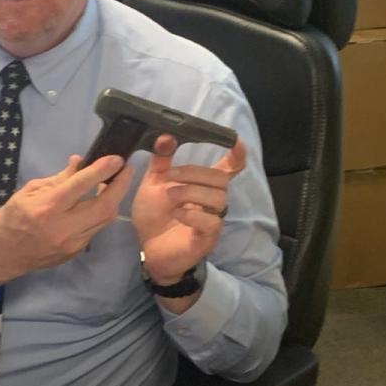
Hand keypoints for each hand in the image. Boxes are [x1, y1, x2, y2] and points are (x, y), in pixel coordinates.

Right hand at [0, 154, 133, 291]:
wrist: (1, 255)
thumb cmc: (11, 218)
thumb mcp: (29, 191)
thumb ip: (58, 179)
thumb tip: (80, 162)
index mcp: (48, 208)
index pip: (81, 185)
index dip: (102, 170)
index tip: (118, 158)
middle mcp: (64, 227)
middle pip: (105, 206)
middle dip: (121, 186)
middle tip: (126, 170)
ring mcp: (72, 243)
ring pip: (105, 219)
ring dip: (113, 200)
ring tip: (114, 184)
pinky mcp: (75, 253)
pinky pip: (95, 229)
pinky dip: (99, 214)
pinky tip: (96, 204)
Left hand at [131, 134, 246, 286]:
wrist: (148, 249)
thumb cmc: (155, 214)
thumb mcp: (153, 184)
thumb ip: (161, 162)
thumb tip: (165, 137)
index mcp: (203, 185)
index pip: (230, 168)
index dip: (237, 155)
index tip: (236, 142)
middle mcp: (213, 201)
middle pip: (220, 179)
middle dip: (194, 172)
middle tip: (169, 176)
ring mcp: (212, 220)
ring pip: (217, 199)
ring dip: (191, 192)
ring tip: (169, 195)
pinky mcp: (206, 238)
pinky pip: (211, 222)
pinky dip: (193, 214)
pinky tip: (177, 213)